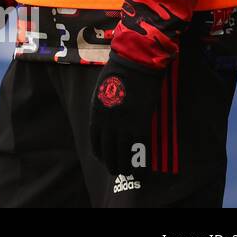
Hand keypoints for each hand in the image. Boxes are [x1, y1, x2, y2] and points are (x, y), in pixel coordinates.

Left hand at [89, 54, 165, 172]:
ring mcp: (124, 124)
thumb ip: (103, 108)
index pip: (95, 139)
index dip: (99, 152)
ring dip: (124, 166)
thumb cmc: (119, 72)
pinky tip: (140, 171)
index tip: (101, 159)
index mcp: (97, 113)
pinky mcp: (141, 124)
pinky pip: (139, 150)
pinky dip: (140, 163)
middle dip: (111, 162)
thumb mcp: (103, 91)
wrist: (134, 64)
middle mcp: (107, 122)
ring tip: (126, 173)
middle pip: (107, 150)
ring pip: (122, 153)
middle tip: (115, 170)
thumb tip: (106, 122)